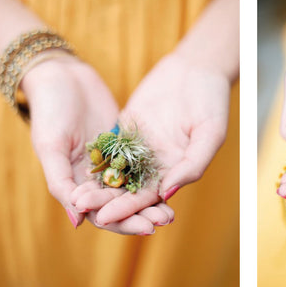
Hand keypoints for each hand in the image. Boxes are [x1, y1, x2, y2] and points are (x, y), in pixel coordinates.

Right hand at [24, 55, 162, 233]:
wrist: (62, 77)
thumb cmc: (50, 111)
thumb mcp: (51, 147)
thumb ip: (61, 183)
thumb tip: (78, 221)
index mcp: (73, 183)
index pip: (100, 212)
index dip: (123, 222)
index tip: (146, 228)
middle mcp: (92, 176)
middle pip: (120, 203)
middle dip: (142, 214)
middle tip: (166, 219)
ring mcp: (110, 160)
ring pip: (133, 186)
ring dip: (151, 199)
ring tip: (171, 209)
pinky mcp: (124, 145)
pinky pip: (141, 164)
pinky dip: (153, 175)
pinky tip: (171, 181)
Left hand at [72, 53, 228, 232]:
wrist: (197, 68)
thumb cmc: (212, 101)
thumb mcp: (210, 134)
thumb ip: (192, 165)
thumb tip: (165, 193)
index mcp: (177, 170)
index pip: (150, 197)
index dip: (128, 209)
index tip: (107, 218)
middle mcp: (156, 164)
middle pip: (127, 189)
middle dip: (105, 199)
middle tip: (81, 206)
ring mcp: (139, 147)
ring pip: (113, 171)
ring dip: (95, 184)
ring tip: (75, 194)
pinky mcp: (125, 130)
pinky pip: (106, 147)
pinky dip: (92, 158)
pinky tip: (73, 166)